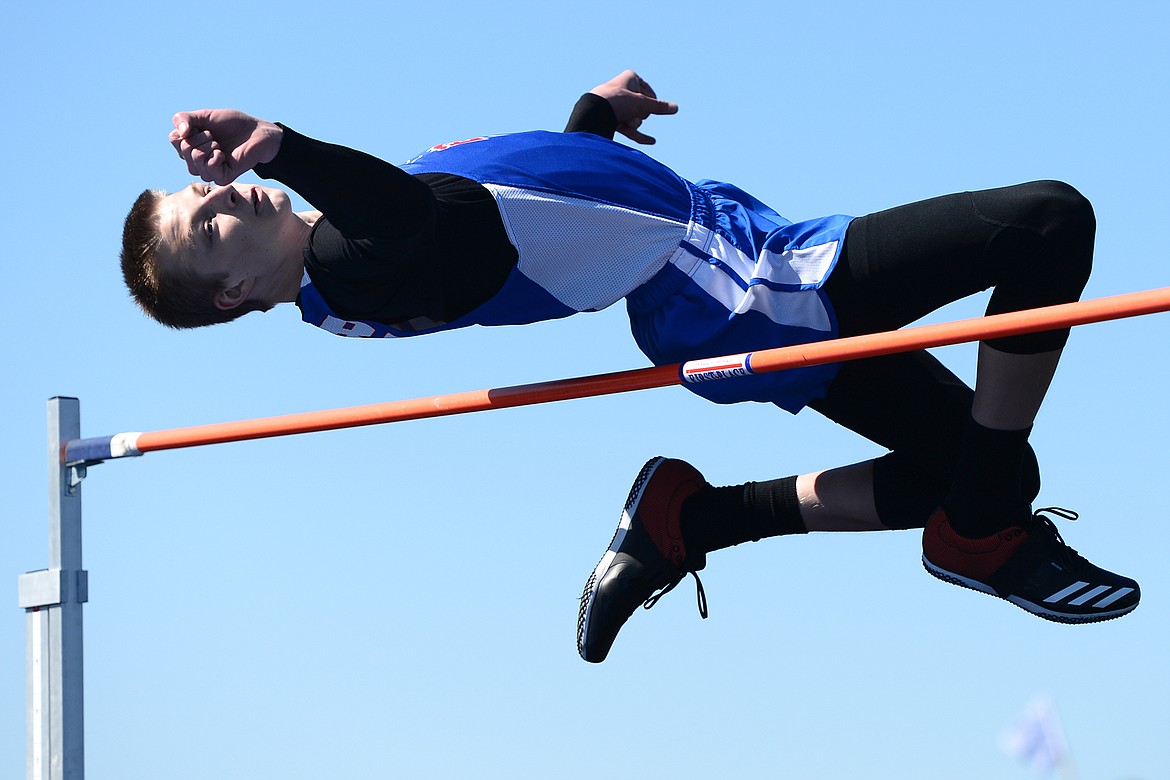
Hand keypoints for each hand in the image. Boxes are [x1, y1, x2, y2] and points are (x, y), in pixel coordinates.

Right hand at [169, 109, 283, 184]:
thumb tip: (181, 133)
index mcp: (189, 147)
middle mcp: (195, 162)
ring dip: (210, 145)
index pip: (174, 139)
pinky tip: (224, 155)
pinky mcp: (222, 178)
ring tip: (220, 145)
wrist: (256, 132)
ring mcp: (208, 171)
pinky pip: (209, 167)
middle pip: (184, 149)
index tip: (204, 127)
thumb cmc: (231, 124)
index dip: (189, 128)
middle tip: (216, 137)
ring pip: (195, 158)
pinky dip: (216, 156)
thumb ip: (185, 119)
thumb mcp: (204, 115)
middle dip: (201, 136)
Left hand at [589, 70, 678, 144]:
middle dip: (639, 112)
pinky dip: (640, 135)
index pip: (648, 90)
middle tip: (630, 110)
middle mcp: (623, 91)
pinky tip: (652, 141)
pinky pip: (630, 130)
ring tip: (622, 119)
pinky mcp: (613, 121)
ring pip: (636, 118)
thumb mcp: (641, 102)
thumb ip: (659, 107)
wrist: (593, 113)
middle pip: (643, 106)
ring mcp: (618, 107)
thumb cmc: (617, 101)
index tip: (644, 101)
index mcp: (629, 79)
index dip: (649, 98)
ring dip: (633, 122)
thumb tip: (676, 108)